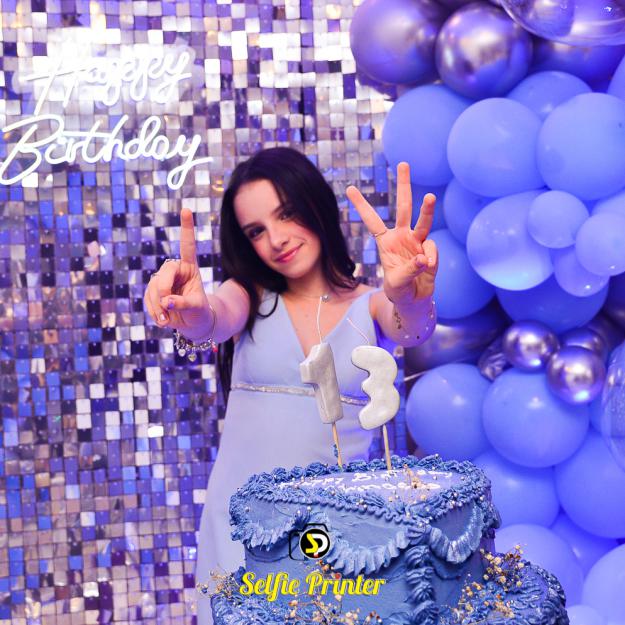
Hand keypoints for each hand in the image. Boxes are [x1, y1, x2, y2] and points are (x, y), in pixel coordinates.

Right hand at [143, 208, 212, 335]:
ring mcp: (162, 279)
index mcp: (190, 267)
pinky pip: (148, 299)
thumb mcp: (197, 308)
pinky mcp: (153, 291)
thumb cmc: (200, 312)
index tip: (186, 209)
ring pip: (153, 288)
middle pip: (164, 273)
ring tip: (167, 320)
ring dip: (158, 306)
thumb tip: (166, 301)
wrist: (192, 324)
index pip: (187, 245)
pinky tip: (163, 320)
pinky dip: (154, 311)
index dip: (186, 228)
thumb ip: (184, 303)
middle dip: (163, 290)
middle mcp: (175, 270)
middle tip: (167, 306)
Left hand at [346, 162, 438, 304]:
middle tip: (403, 164)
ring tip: (430, 196)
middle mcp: (402, 236)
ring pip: (423, 220)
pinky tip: (427, 268)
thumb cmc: (399, 290)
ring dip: (427, 208)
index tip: (349, 188)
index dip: (362, 205)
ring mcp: (417, 241)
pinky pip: (431, 249)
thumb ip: (409, 270)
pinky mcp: (430, 250)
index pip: (372, 220)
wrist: (414, 299)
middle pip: (403, 207)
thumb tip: (424, 257)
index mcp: (385, 241)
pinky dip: (430, 258)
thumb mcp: (397, 282)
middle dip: (404, 185)